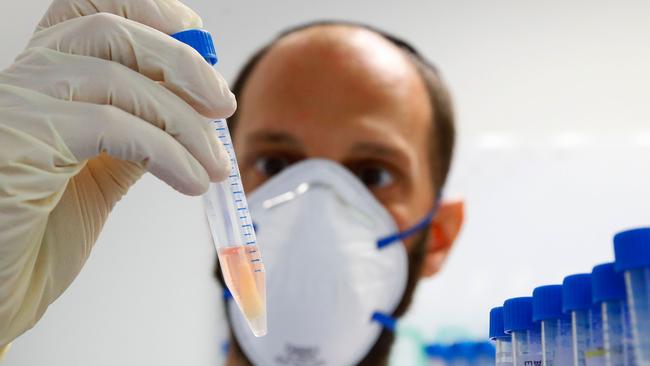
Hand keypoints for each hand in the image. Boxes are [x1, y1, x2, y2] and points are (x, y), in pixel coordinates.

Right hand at [0, 0, 234, 351]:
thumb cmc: (32, 240)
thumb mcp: (97, 179)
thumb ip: (133, 138)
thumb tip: (184, 116)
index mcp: (42, 79)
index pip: (91, 11)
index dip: (150, 12)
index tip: (198, 37)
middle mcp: (23, 79)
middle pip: (112, 33)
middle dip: (182, 64)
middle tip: (223, 106)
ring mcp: (15, 106)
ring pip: (119, 79)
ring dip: (185, 123)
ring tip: (216, 165)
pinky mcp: (18, 139)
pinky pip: (112, 127)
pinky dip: (166, 152)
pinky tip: (192, 181)